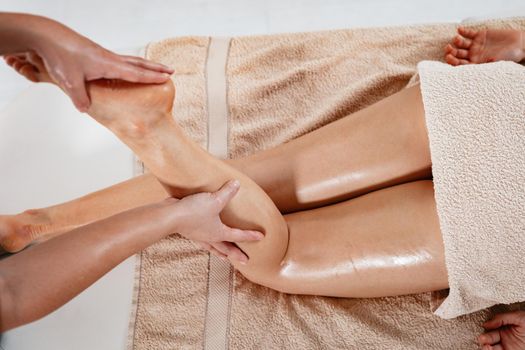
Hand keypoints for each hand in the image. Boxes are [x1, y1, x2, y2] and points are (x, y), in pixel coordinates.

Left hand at [3, 15, 172, 111]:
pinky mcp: (97, 54)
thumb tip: (85, 109)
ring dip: (146, 65)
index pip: (135, 73)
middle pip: (139, 64)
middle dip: (156, 68)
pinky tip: (130, 68)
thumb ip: (80, 97)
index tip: (167, 78)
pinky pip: (121, 60)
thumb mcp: (70, 81)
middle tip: (171, 71)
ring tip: (157, 68)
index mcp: (108, 65)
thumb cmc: (61, 56)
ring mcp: (104, 55)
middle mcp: (110, 58)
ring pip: (131, 60)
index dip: (152, 77)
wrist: (49, 36)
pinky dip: (132, 63)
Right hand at [174, 180, 263, 263]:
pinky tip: (204, 238)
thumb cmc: (193, 211)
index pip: (238, 235)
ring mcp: (198, 236)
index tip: (261, 237)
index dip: (250, 235)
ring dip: (220, 252)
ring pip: (212, 247)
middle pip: (226, 249)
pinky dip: (206, 243)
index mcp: (218, 233)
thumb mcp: (214, 200)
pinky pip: (201, 240)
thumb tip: (236, 184)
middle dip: (236, 255)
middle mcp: (209, 237)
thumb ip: (227, 193)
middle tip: (245, 261)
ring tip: (224, 257)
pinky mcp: (189, 231)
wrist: (169, 216)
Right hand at [478, 311, 524, 349]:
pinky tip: (492, 349)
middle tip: (483, 340)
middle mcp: (504, 340)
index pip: (490, 333)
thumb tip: (486, 323)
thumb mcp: (518, 316)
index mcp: (504, 330)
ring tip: (487, 347)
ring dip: (486, 348)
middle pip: (489, 342)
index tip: (484, 329)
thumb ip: (501, 318)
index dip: (485, 332)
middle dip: (483, 341)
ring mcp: (508, 348)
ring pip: (492, 349)